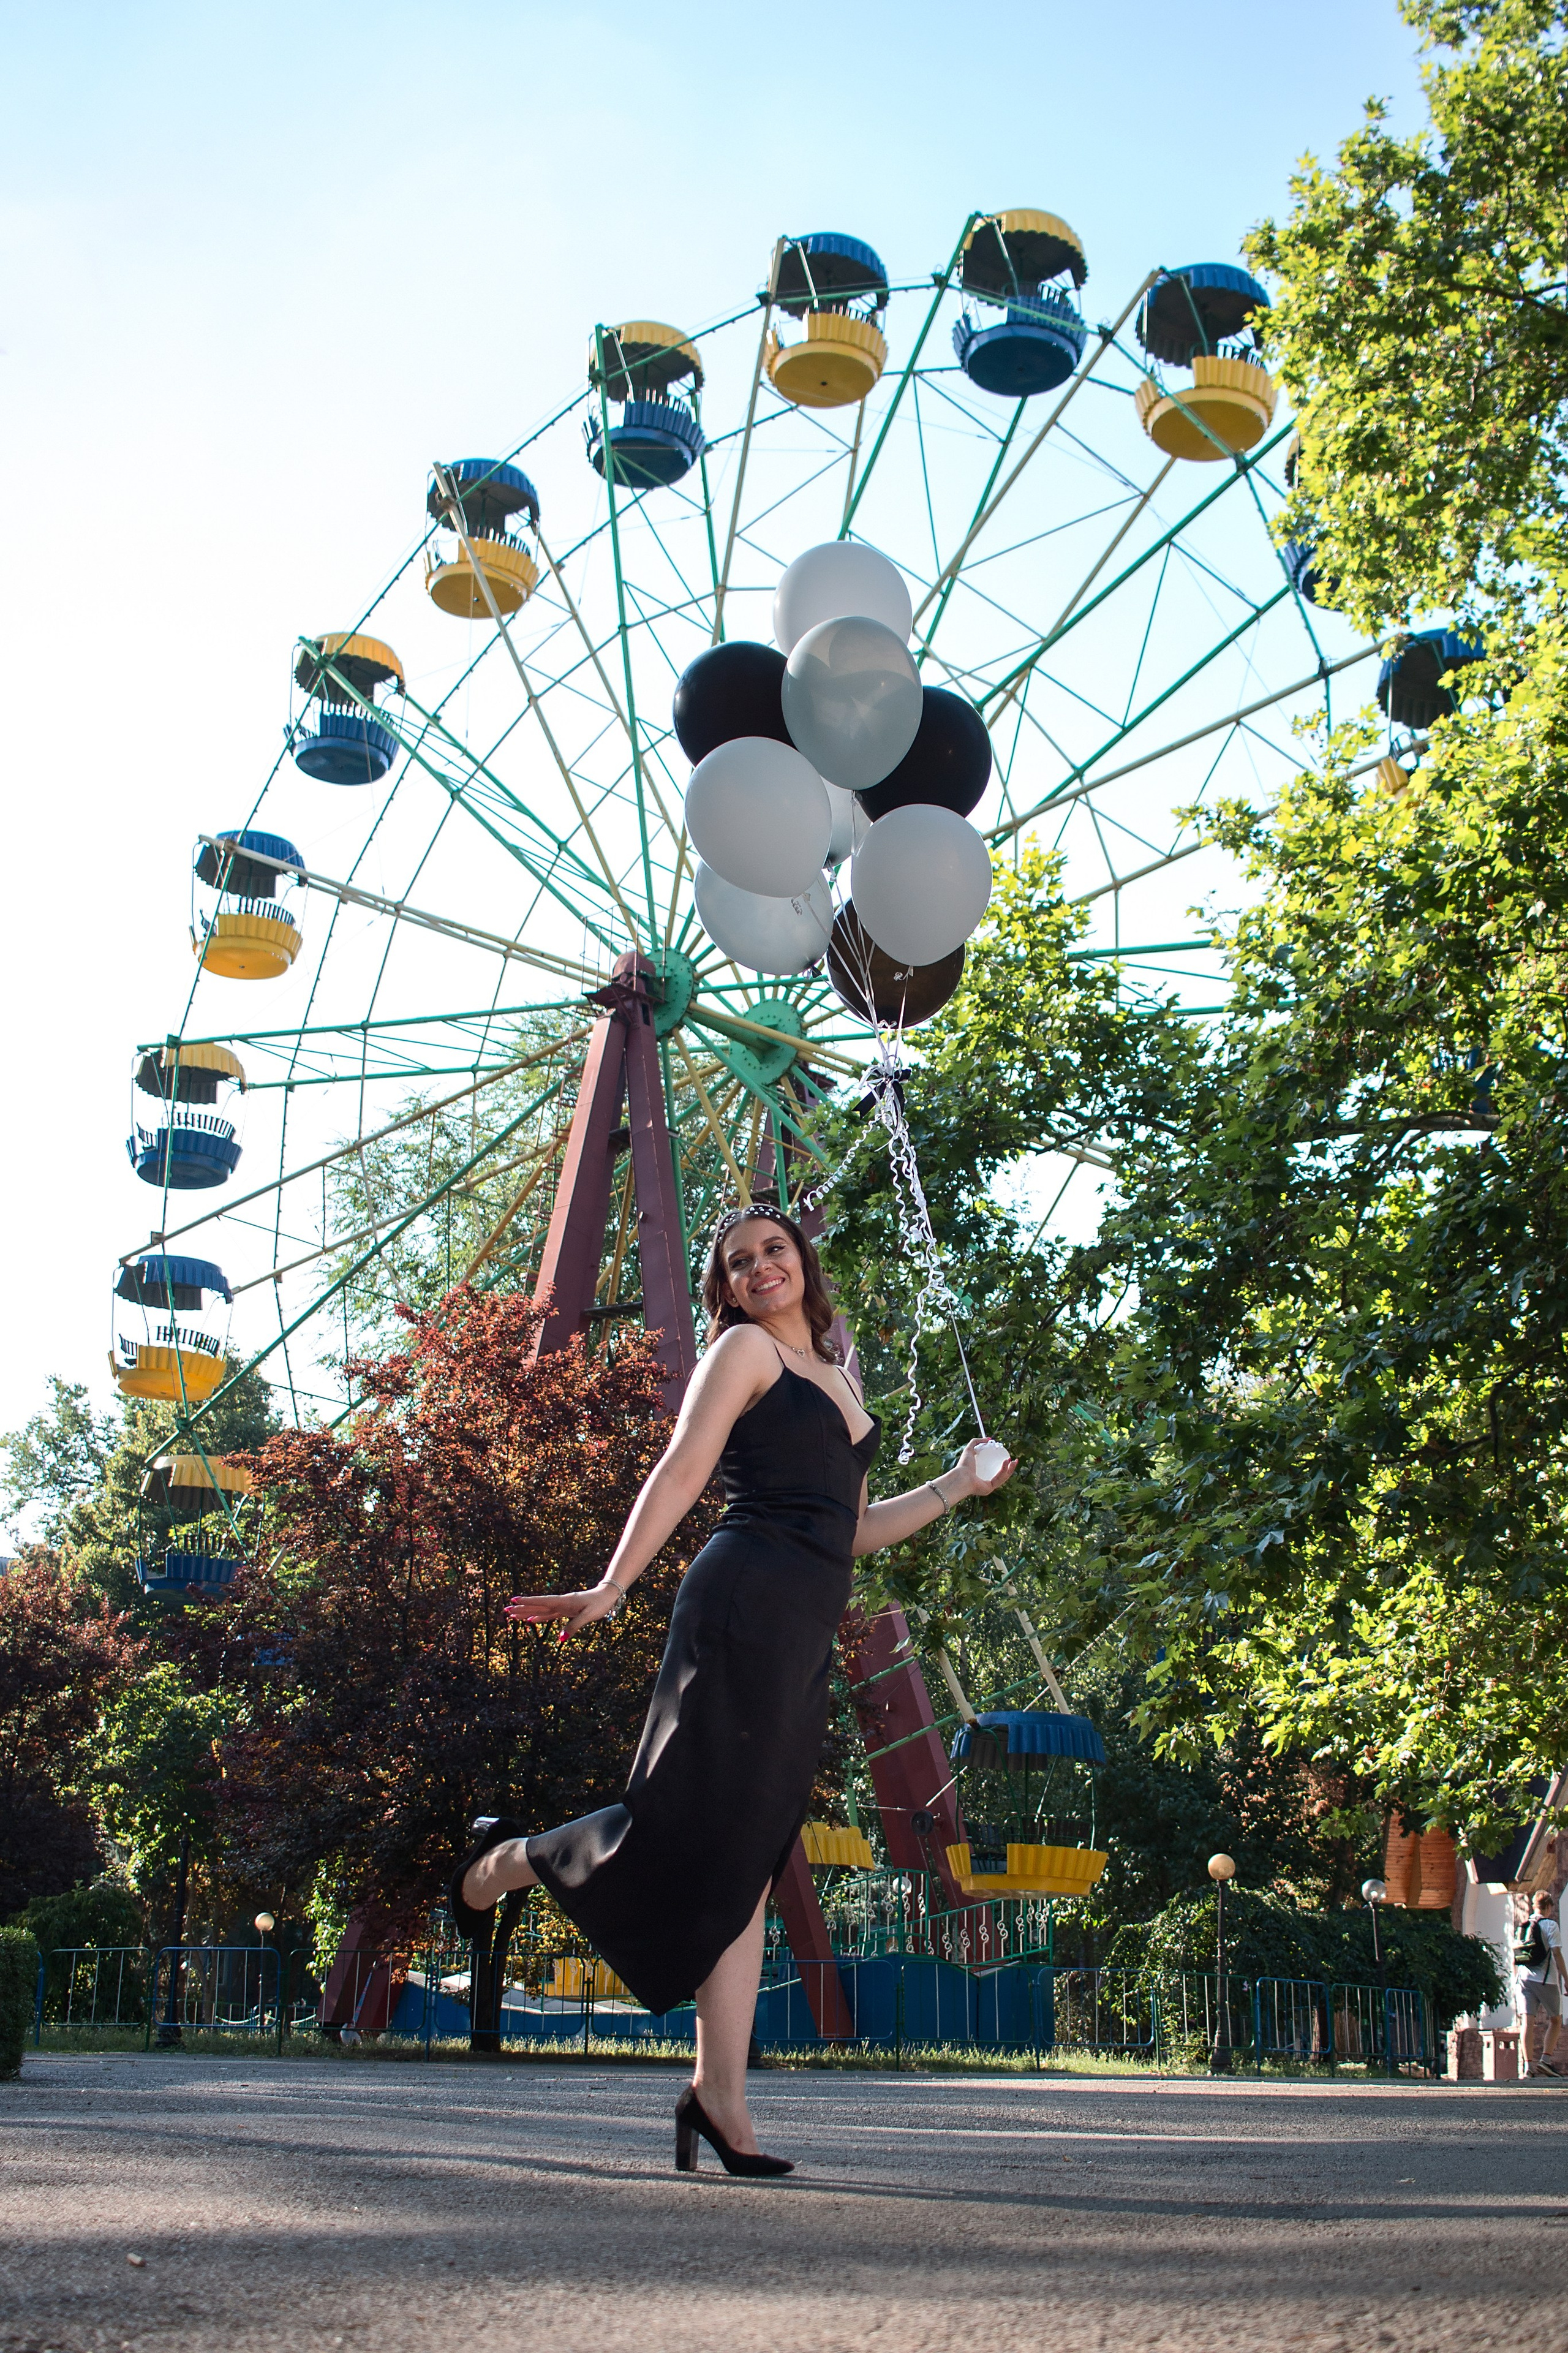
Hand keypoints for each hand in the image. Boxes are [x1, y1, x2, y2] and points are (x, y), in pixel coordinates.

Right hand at [504, 1582, 621, 1643]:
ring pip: (541, 1610)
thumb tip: (561, 1639)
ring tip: (513, 1616)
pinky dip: (539, 1616)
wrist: (607, 1596)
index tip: (514, 1601)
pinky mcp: (566, 1610)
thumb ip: (574, 1626)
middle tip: (506, 1610)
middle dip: (522, 1608)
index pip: (543, 1602)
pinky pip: (549, 1614)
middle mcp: (561, 1603)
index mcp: (564, 1602)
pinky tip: (531, 1619)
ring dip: (527, 1612)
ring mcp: (562, 1606)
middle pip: (538, 1606)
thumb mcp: (588, 1616)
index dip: (528, 1602)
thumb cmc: (599, 1604)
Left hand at [948, 1437, 1017, 1499]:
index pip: (994, 1470)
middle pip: (1001, 1475)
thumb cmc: (963, 1465)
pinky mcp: (989, 1489)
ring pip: (1002, 1478)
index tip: (1008, 1456)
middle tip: (1015, 1460)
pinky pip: (999, 1479)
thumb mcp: (969, 1449)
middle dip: (1010, 1468)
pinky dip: (1003, 1470)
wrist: (961, 1477)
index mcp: (981, 1476)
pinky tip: (1007, 1462)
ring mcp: (988, 1487)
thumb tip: (988, 1438)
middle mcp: (985, 1483)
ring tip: (1013, 1461)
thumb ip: (976, 1442)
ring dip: (1009, 1469)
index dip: (1003, 1465)